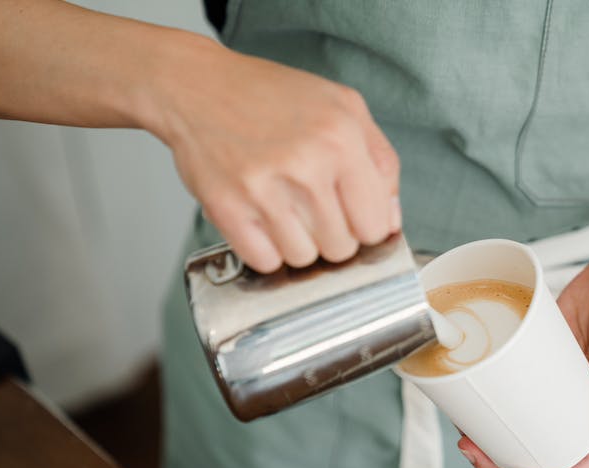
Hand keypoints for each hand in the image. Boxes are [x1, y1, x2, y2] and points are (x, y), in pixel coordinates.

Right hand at [148, 39, 400, 271]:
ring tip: (284, 211)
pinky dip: (264, 250)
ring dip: (297, 244)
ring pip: (305, 258)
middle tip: (311, 208)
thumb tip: (392, 222)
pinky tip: (261, 220)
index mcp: (342, 139)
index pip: (376, 226)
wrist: (196, 86)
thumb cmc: (272, 97)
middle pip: (341, 248)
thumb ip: (381, 162)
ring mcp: (264, 189)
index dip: (365, 227)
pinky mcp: (228, 208)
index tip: (350, 216)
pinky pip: (264, 261)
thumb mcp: (344, 107)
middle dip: (331, 236)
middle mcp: (307, 164)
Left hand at [457, 250, 588, 467]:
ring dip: (493, 430)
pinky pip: (515, 379)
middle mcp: (582, 398)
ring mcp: (559, 377)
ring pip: (523, 416)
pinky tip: (469, 390)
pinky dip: (493, 389)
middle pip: (542, 444)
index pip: (583, 458)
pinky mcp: (541, 352)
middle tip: (471, 452)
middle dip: (505, 458)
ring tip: (461, 431)